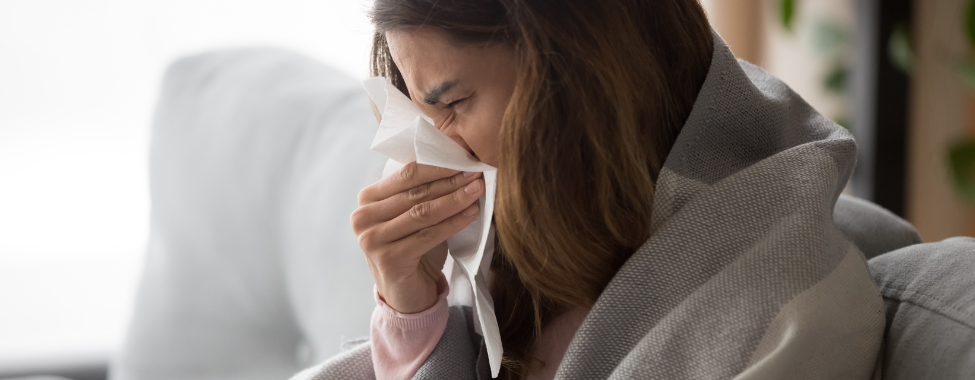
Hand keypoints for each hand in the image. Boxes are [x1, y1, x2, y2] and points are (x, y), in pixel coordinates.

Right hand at [351, 162, 482, 312]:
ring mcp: (372, 240)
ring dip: (454, 199)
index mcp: (367, 200)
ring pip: (422, 212)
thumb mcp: (413, 215)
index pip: (406, 174)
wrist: (407, 295)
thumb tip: (458, 162)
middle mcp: (363, 218)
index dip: (437, 165)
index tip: (465, 157)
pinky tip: (471, 213)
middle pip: (414, 192)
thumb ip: (423, 191)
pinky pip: (427, 235)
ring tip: (477, 190)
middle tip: (476, 172)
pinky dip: (453, 223)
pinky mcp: (388, 259)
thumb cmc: (413, 250)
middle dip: (449, 180)